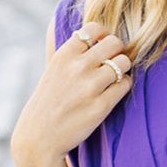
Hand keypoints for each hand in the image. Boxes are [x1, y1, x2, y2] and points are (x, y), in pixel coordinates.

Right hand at [11, 21, 132, 166]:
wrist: (40, 137)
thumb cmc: (49, 102)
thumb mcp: (53, 70)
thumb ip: (71, 53)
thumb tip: (94, 35)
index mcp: (64, 55)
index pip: (94, 28)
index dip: (103, 36)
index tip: (101, 47)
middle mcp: (77, 67)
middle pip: (114, 43)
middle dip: (116, 51)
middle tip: (112, 63)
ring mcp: (90, 86)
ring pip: (123, 63)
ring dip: (123, 69)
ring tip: (114, 79)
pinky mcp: (101, 106)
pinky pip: (126, 85)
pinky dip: (124, 86)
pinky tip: (114, 92)